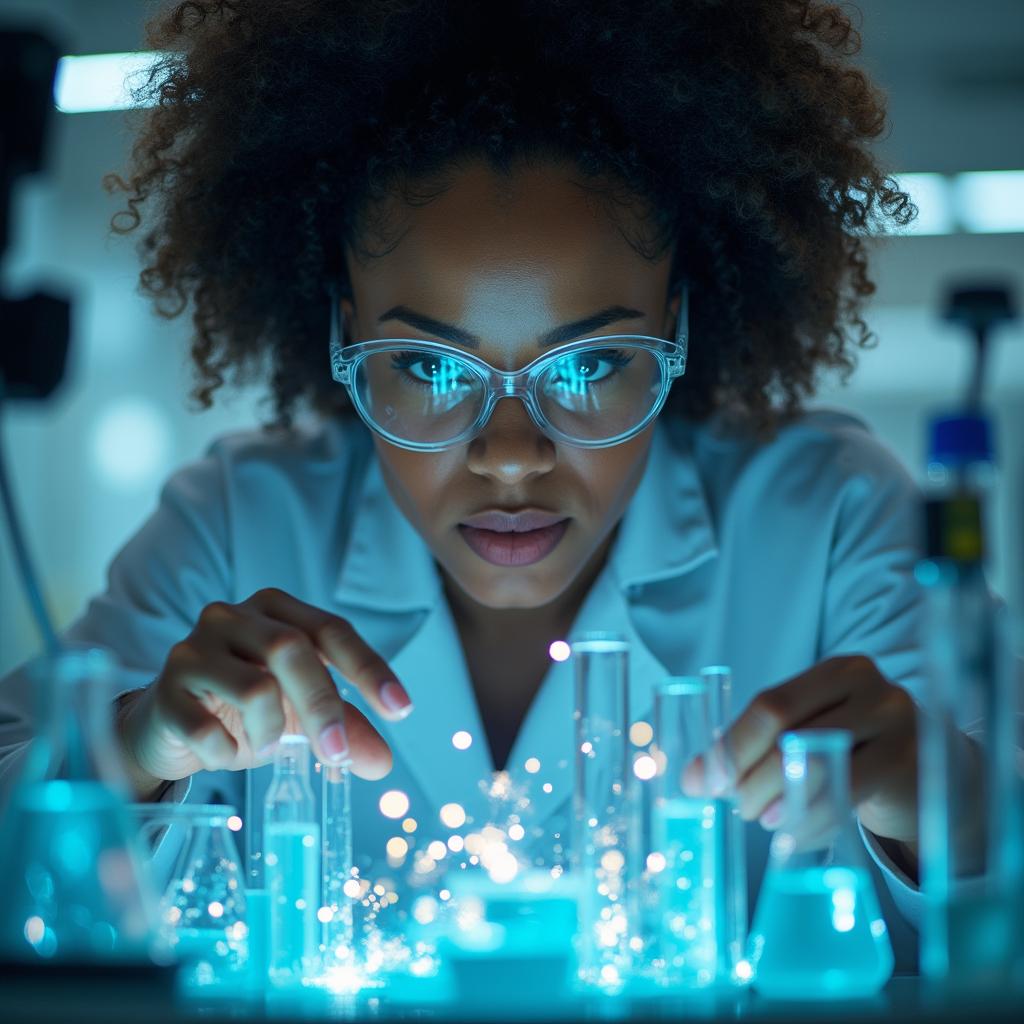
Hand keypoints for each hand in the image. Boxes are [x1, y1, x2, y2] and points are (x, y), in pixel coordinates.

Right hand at [114, 588, 412, 797]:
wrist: (168, 729)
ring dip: (271, 731)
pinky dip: (226, 750)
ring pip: (254, 686)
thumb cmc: (241, 711)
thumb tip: (382, 763)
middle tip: (339, 753)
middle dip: (323, 706)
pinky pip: (205, 726)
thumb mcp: (299, 716)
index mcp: (275, 610)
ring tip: (268, 747)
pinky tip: (225, 753)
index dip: (368, 668)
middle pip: (291, 648)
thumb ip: (344, 730)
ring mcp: (194, 649)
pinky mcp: (165, 690)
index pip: (331, 629)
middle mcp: (233, 616)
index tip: (400, 709)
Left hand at [683, 655, 919, 844]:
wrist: (929, 777)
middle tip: (732, 805)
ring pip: (816, 764)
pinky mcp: (909, 764)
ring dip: (776, 800)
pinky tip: (791, 833)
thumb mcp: (809, 735)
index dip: (731, 745)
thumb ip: (754, 748)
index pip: (769, 705)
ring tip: (759, 819)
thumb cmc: (855, 750)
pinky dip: (810, 820)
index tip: (701, 780)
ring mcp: (896, 723)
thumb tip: (691, 776)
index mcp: (835, 671)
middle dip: (749, 775)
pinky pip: (846, 795)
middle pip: (789, 731)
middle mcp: (869, 687)